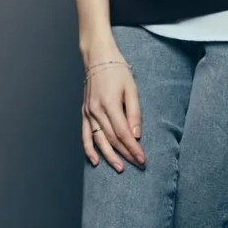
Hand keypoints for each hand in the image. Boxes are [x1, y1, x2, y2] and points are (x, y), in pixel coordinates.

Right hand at [82, 55, 145, 171]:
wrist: (98, 58)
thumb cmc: (118, 71)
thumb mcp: (132, 89)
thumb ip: (134, 113)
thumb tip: (136, 135)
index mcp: (109, 104)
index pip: (123, 133)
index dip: (133, 148)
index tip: (142, 159)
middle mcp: (96, 111)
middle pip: (112, 139)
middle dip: (126, 154)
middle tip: (138, 165)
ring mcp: (88, 113)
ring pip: (99, 140)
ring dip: (109, 156)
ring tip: (120, 168)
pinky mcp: (84, 113)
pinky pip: (85, 135)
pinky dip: (89, 149)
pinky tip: (96, 160)